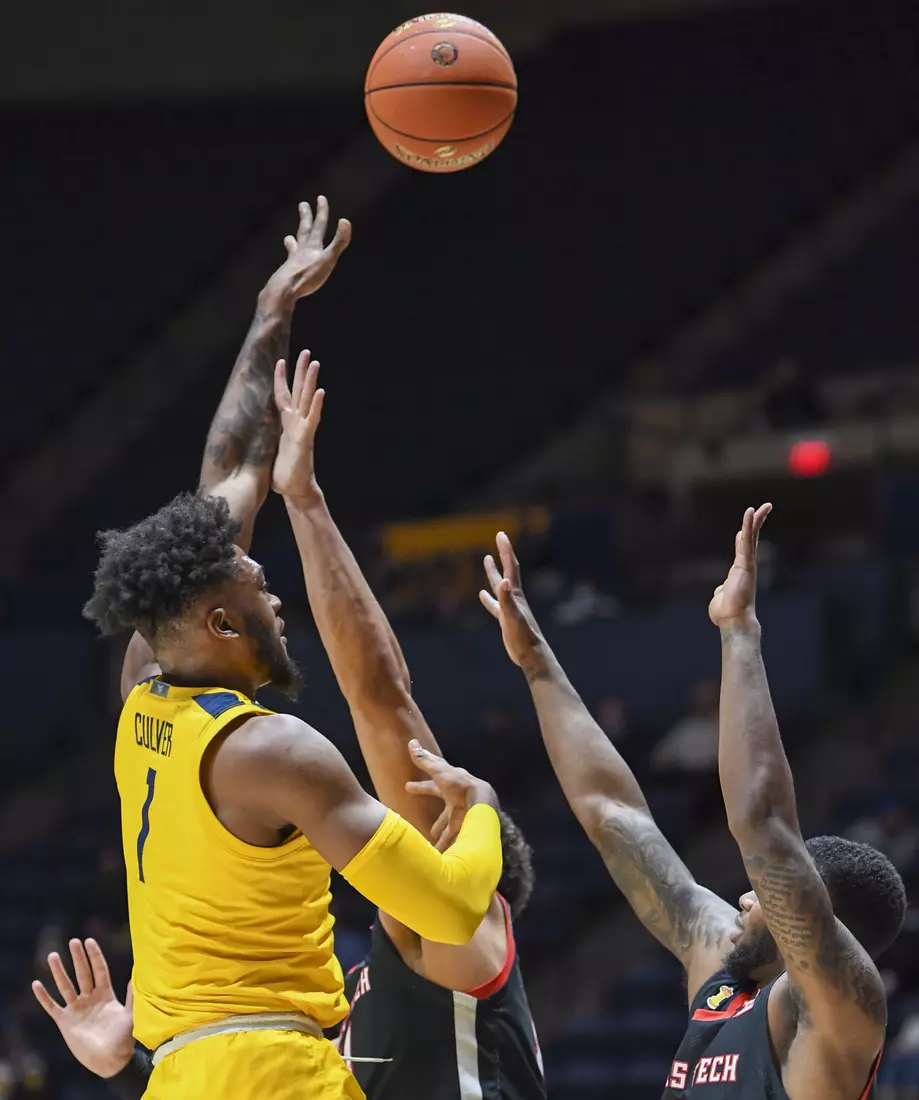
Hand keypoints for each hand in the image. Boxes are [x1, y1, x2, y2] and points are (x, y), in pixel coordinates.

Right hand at [32, 938, 133, 1079]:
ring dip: (59, 971)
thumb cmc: (123, 1039)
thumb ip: (132, 996)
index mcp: (106, 994)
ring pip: (66, 986)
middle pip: (82, 974)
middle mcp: (90, 998)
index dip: (94, 956)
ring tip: (53, 955)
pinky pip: (52, 1006)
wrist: (110, 1060)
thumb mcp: (130, 1015)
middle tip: (72, 942)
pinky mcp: (65, 1022)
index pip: (99, 970)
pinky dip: (44, 997)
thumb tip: (138, 975)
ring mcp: (77, 1009)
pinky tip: (37, 984)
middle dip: (78, 958)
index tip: (89, 941)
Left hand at [266, 198, 350, 301]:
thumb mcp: (328, 259)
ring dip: (293, 241)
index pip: (319, 226)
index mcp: (313, 247)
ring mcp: (292, 262)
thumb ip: (338, 242)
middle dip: (305, 218)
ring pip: (293, 248)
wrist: (284, 289)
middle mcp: (301, 251)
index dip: (321, 212)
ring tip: (288, 238)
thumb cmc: (307, 276)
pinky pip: (289, 265)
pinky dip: (289, 262)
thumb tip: (345, 221)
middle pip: (304, 231)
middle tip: (302, 205)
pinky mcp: (287, 274)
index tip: (321, 198)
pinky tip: (287, 266)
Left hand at [272, 351, 323, 505]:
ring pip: (307, 400)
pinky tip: (321, 391)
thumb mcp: (268, 453)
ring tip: (315, 362)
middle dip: (301, 371)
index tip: (281, 360)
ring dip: (310, 381)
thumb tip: (243, 437)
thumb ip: (263, 441)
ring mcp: (302, 430)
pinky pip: (311, 419)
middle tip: (307, 351)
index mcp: (286, 425)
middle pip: (299, 391)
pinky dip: (316, 405)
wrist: (295, 491)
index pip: (283, 397)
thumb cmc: (283, 475)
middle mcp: (296, 423)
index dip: (281, 379)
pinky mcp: (305, 439)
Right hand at [404, 740, 497, 851]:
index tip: (407, 787)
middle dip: (436, 819)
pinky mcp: (465, 826)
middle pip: (443, 810)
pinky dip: (446, 844)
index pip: (432, 784)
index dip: (420, 786)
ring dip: (442, 833)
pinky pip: (454, 837)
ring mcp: (462, 814)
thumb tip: (411, 742)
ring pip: (449, 826)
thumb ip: (425, 760)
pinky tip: (439, 853)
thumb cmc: (459, 784)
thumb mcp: (439, 771)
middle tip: (429, 828)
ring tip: (433, 842)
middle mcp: (457, 800)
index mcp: (450, 784)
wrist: (480, 801)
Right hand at [479, 532, 546, 671]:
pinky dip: (488, 598)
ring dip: (493, 572)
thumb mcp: (513, 617)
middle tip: (500, 537)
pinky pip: (495, 605)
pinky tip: (482, 595)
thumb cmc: (524, 637)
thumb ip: (507, 600)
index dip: (506, 549)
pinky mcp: (505, 619)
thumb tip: (502, 582)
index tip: (501, 534)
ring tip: (487, 559)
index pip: (510, 566)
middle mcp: (514, 597)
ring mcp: (509, 607)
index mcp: (515, 593)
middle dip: (503, 553)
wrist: (532, 655)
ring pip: (499, 585)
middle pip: (507, 570)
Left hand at [708, 504, 771, 629]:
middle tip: (766, 507)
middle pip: (752, 538)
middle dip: (758, 522)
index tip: (748, 522)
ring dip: (757, 520)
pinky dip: (749, 526)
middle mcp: (745, 565)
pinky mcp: (746, 563)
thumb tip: (721, 591)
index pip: (744, 547)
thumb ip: (722, 590)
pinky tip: (750, 512)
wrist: (733, 620)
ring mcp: (747, 563)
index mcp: (739, 570)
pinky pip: (747, 540)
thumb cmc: (726, 612)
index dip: (746, 533)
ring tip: (765, 506)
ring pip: (752, 537)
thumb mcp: (721, 597)